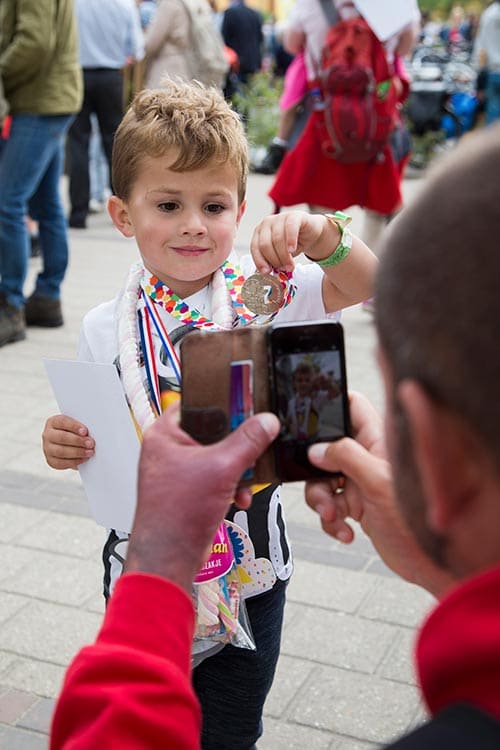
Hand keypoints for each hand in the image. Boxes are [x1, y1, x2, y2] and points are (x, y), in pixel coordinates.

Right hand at [42, 415, 94, 469]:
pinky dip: (74, 461)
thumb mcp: (77, 426)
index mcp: (53, 422)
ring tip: (90, 452)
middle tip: (91, 443)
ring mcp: (47, 448)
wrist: (70, 444)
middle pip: (62, 437)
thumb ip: (81, 428)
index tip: (85, 431)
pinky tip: (84, 459)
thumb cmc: (76, 432)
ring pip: (61, 451)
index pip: (62, 422)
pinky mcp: (51, 460)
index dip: (74, 426)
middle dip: (78, 441)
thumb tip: (90, 434)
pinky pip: (61, 463)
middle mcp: (48, 434)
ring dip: (78, 452)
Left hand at [125, 404, 279, 591]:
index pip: (196, 401)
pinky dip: (232, 484)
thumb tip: (266, 421)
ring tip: (248, 478)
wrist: (169, 557)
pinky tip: (241, 497)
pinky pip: (218, 476)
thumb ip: (248, 442)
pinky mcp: (190, 489)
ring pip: (219, 454)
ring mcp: (180, 470)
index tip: (248, 401)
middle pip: (213, 430)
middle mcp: (169, 448)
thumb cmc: (175, 514)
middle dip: (237, 442)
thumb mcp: (221, 468)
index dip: (223, 400)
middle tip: (255, 442)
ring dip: (238, 467)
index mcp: (165, 433)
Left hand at [250, 211, 336, 272]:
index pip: (255, 247)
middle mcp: (267, 223)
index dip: (260, 261)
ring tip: (291, 266)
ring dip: (284, 256)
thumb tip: (266, 273)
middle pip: (265, 244)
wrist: (310, 233)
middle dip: (275, 260)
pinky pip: (290, 228)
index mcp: (259, 232)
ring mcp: (280, 218)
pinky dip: (290, 240)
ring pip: (277, 239)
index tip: (267, 272)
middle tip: (284, 269)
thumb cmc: (291, 244)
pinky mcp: (294, 216)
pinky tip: (292, 249)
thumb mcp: (278, 254)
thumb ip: (271, 261)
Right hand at [305, 392, 454, 597]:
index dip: (330, 408)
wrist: (425, 563)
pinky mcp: (356, 506)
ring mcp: (361, 481)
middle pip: (326, 448)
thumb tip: (317, 448)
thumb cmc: (416, 521)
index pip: (351, 407)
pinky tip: (346, 531)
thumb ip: (346, 457)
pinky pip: (330, 506)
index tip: (311, 424)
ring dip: (321, 501)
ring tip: (333, 516)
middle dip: (317, 472)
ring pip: (323, 480)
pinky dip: (332, 521)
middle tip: (325, 488)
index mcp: (378, 441)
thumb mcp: (377, 482)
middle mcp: (367, 457)